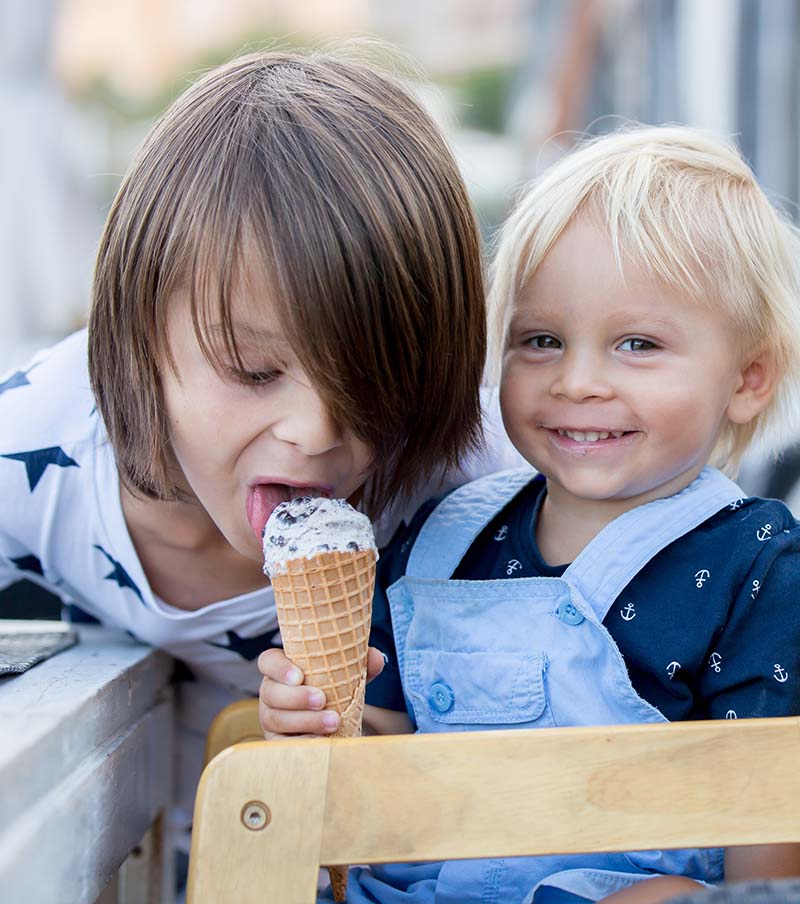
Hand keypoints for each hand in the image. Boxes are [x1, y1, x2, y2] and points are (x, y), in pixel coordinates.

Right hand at [257, 646, 384, 738]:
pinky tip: (322, 742)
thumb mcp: (345, 676)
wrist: (336, 726)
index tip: (300, 675)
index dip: (279, 667)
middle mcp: (271, 693)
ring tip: (333, 721)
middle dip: (297, 697)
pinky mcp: (276, 742)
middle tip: (323, 699)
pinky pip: (282, 744)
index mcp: (283, 671)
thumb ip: (360, 664)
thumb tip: (377, 657)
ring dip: (306, 720)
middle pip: (270, 692)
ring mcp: (270, 719)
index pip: (268, 661)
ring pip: (276, 718)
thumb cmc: (335, 692)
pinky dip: (303, 742)